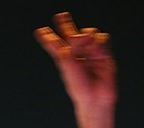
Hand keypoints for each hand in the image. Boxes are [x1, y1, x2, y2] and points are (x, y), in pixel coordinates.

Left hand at [35, 12, 116, 127]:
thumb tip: (79, 34)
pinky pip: (102, 39)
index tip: (40, 31)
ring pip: (89, 34)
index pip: (55, 45)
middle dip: (66, 25)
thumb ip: (71, 47)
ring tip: (85, 42)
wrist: (95, 96)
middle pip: (71, 36)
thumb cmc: (79, 86)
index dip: (48, 38)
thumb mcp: (68, 65)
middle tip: (61, 15)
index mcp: (65, 59)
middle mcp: (77, 55)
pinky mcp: (104, 54)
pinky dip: (98, 40)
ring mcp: (90, 53)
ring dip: (86, 35)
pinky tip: (95, 46)